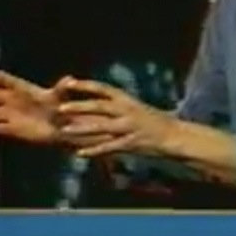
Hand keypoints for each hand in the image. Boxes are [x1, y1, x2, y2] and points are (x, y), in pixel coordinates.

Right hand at [0, 69, 114, 147]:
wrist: (62, 127)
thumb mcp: (61, 97)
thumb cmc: (61, 108)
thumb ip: (62, 89)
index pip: (3, 80)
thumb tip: (69, 79)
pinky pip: (0, 128)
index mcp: (22, 89)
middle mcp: (13, 100)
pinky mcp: (14, 129)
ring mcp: (12, 115)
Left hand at [55, 77, 176, 157]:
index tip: (69, 82)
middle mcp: (126, 110)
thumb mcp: (135, 107)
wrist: (174, 136)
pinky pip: (108, 147)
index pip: (103, 88)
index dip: (86, 85)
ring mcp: (128, 127)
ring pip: (101, 127)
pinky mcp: (131, 143)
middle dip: (78, 106)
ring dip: (81, 129)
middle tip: (60, 108)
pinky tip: (79, 153)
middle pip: (98, 106)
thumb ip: (117, 104)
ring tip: (64, 131)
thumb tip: (100, 97)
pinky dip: (93, 150)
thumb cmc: (153, 121)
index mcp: (126, 99)